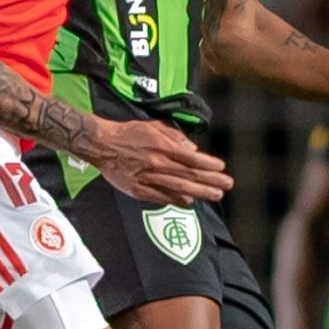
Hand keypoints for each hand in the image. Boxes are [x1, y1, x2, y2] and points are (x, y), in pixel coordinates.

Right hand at [91, 117, 231, 205]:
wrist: (101, 144)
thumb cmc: (128, 133)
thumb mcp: (153, 127)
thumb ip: (174, 137)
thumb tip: (193, 149)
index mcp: (162, 147)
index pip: (191, 158)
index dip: (208, 164)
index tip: (221, 168)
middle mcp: (157, 163)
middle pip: (189, 175)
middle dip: (211, 181)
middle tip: (227, 185)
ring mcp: (147, 178)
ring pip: (178, 188)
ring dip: (199, 192)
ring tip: (215, 195)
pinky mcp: (138, 189)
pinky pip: (161, 197)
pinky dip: (177, 200)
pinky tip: (189, 202)